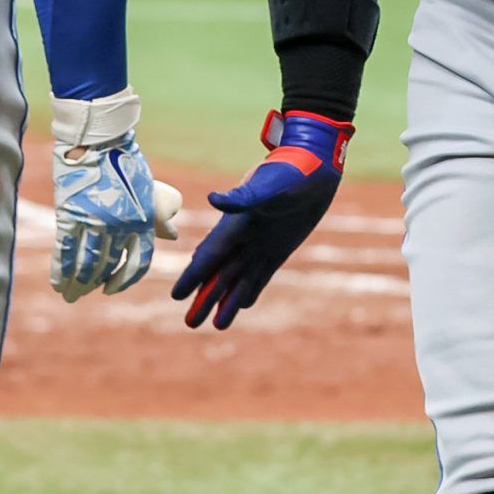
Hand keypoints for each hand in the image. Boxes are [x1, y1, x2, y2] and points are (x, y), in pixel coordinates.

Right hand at [51, 91, 180, 303]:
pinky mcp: (71, 215)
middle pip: (108, 266)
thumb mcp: (149, 191)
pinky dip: (61, 270)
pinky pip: (65, 250)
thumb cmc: (126, 162)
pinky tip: (58, 283)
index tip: (113, 288)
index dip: (125, 279)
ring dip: (77, 283)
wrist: (99, 139)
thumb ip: (159, 217)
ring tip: (71, 295)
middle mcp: (120, 226)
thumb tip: (174, 235)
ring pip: (86, 263)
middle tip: (84, 294)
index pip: (138, 262)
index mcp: (142, 221)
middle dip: (94, 284)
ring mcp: (94, 222)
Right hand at [169, 110, 349, 329]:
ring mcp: (261, 243)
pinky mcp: (279, 248)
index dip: (194, 276)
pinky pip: (261, 274)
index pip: (209, 256)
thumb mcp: (269, 184)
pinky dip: (250, 290)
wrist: (315, 167)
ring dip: (227, 301)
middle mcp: (244, 237)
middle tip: (190, 324)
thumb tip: (213, 199)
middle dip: (205, 298)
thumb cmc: (290, 171)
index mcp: (236, 223)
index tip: (177, 296)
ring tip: (216, 326)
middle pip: (220, 274)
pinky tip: (242, 305)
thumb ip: (244, 196)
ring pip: (239, 279)